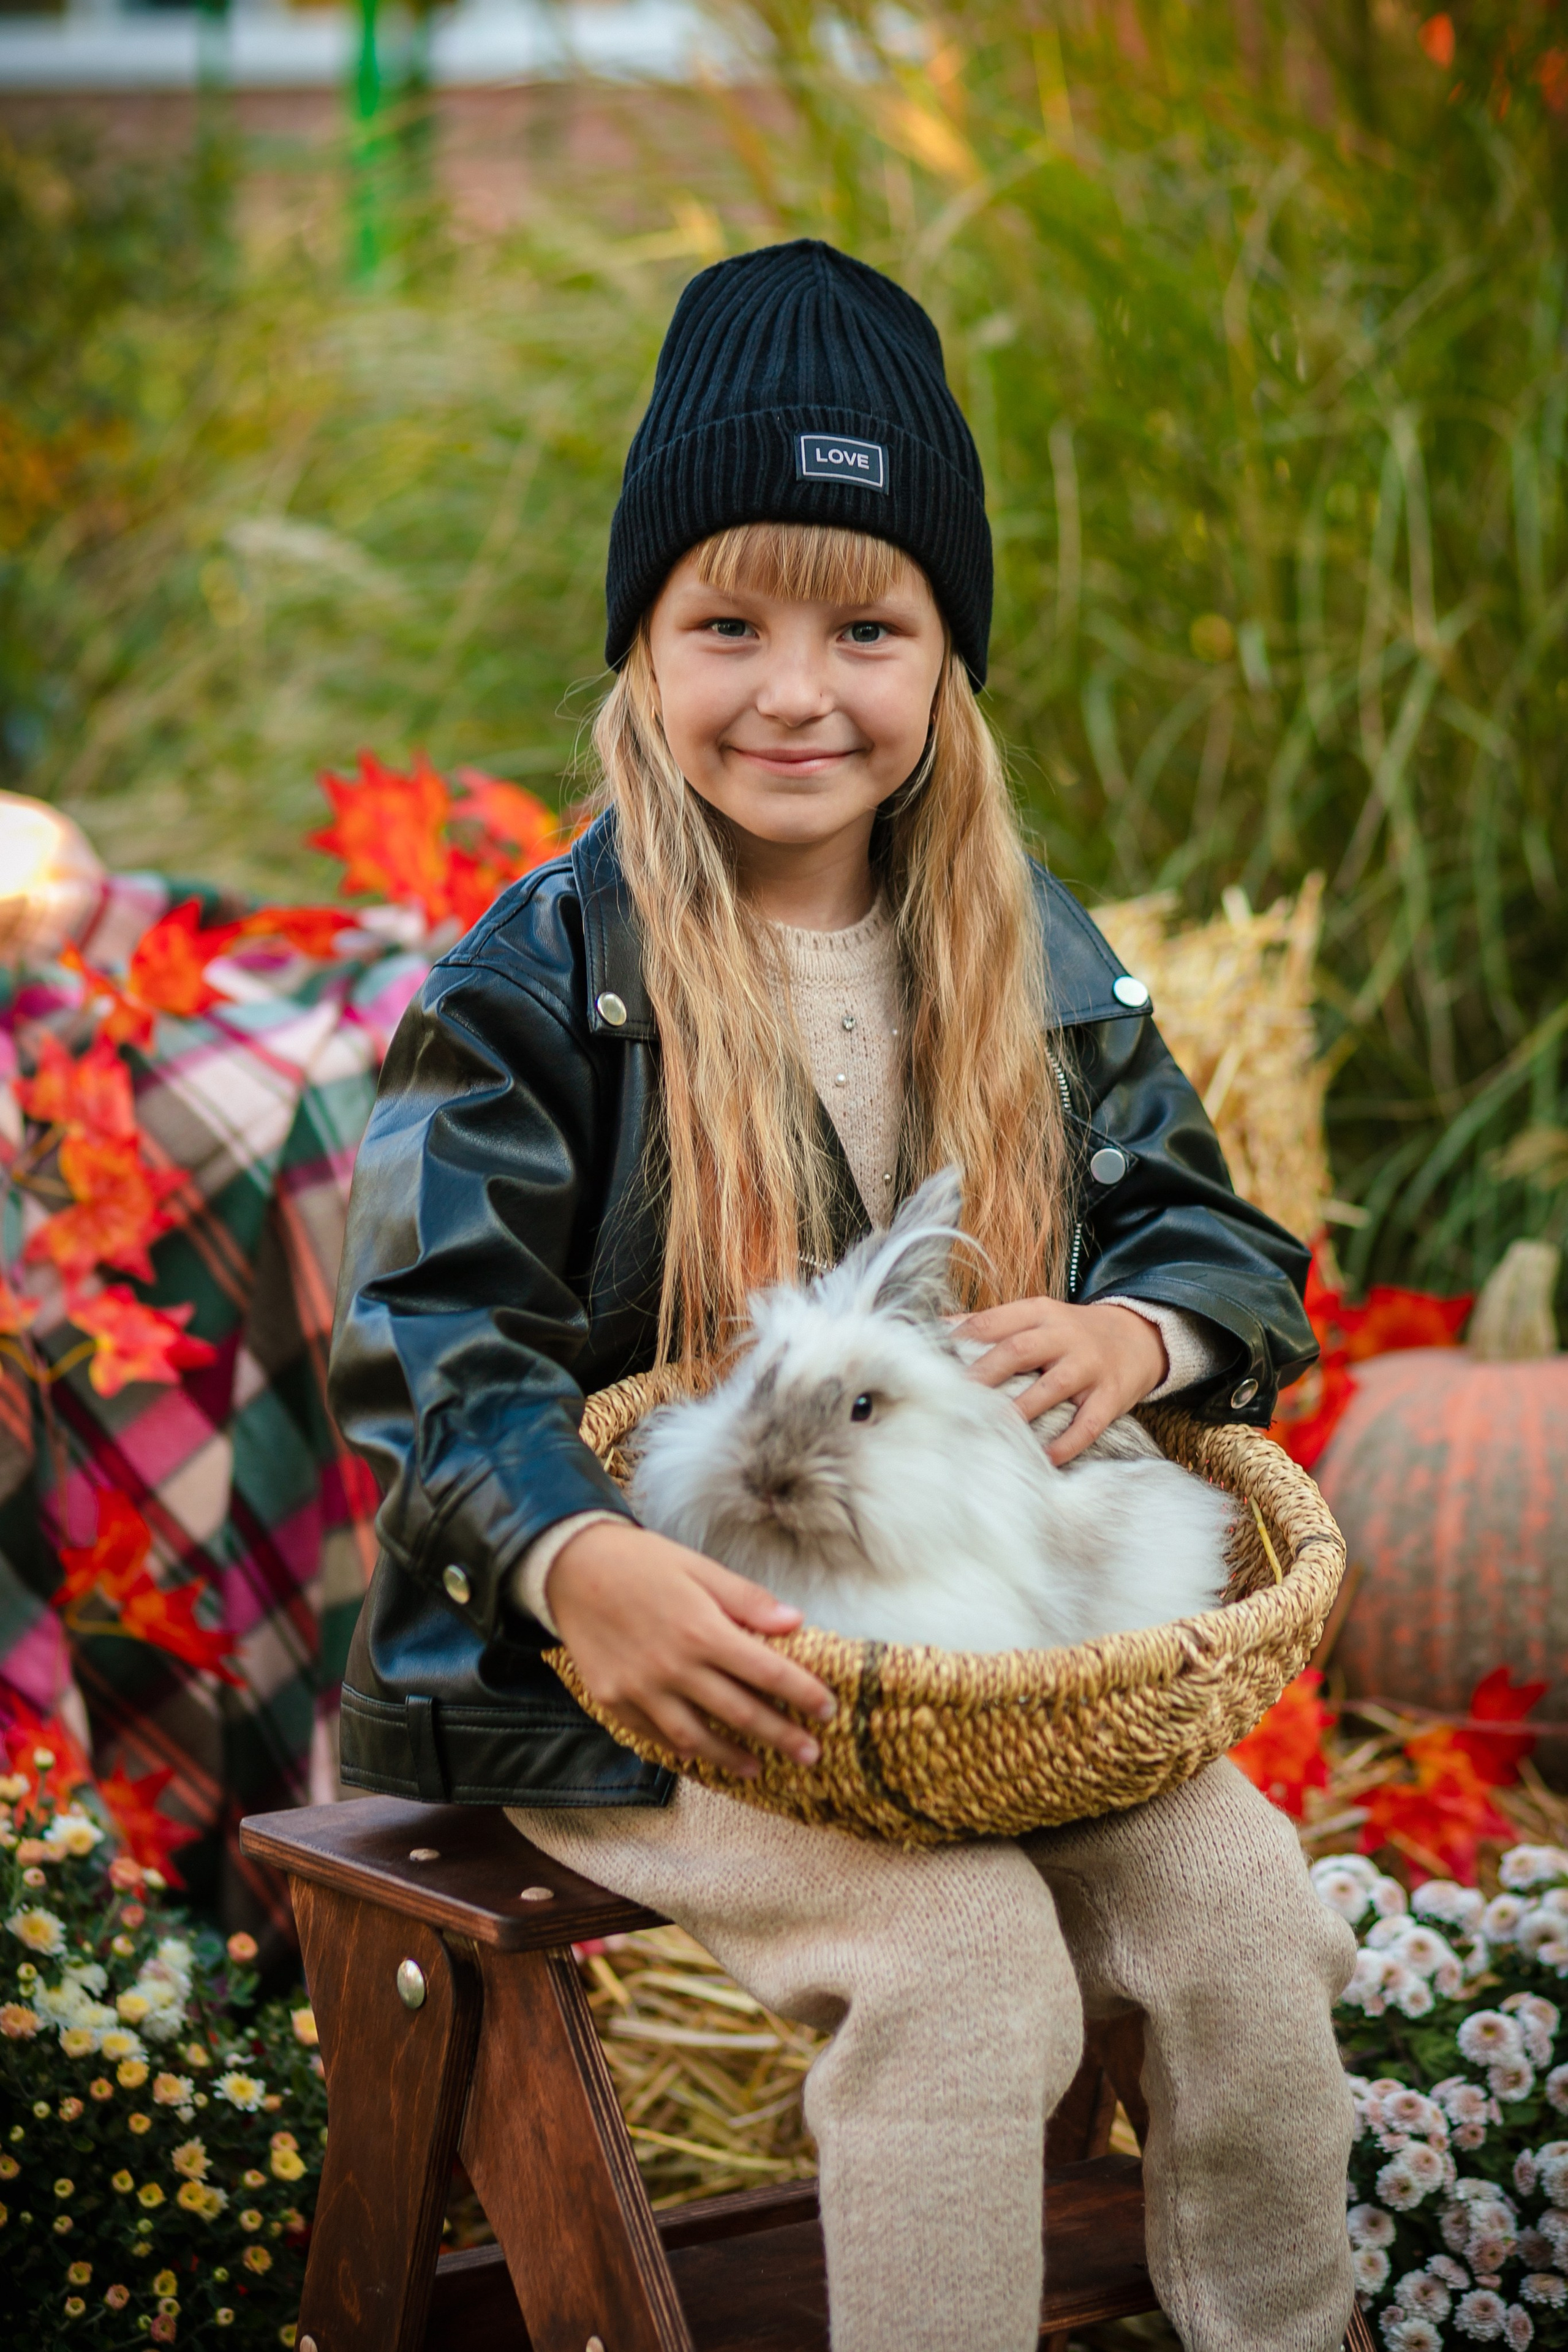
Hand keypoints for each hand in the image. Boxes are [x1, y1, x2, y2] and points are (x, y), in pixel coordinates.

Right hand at [546, 1521, 836, 1779]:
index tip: (828, 1709)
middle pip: (740, 1712)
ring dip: (732, 1756)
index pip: (767, 1672)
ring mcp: (641, 1690)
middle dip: (781, 1736)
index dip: (803, 1693)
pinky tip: (701, 1753)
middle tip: (811, 1754)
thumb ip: (747, 1600)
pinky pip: (655, 1735)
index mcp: (702, 1630)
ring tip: (758, 1767)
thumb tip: (795, 1621)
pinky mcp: (614, 1700)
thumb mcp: (699, 1568)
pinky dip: (682, 1748)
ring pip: (696, 1737)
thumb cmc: (642, 1562)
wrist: (570, 1567)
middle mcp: (674, 1667)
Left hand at [956, 1296, 1167, 1465]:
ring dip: (1020, 1410)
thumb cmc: (1072, 1332)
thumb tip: (937, 1327)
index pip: (993, 1322)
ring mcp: (1089, 1366)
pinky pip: (1087, 1423)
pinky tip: (1045, 1459)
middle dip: (984, 1373)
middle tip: (953, 1397)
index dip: (961, 1341)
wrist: (1140, 1336)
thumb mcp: (1037, 1316)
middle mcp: (1064, 1336)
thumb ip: (992, 1323)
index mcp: (1039, 1313)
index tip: (934, 1362)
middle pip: (1018, 1350)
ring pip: (1051, 1387)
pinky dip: (1066, 1442)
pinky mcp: (1111, 1395)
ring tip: (992, 1429)